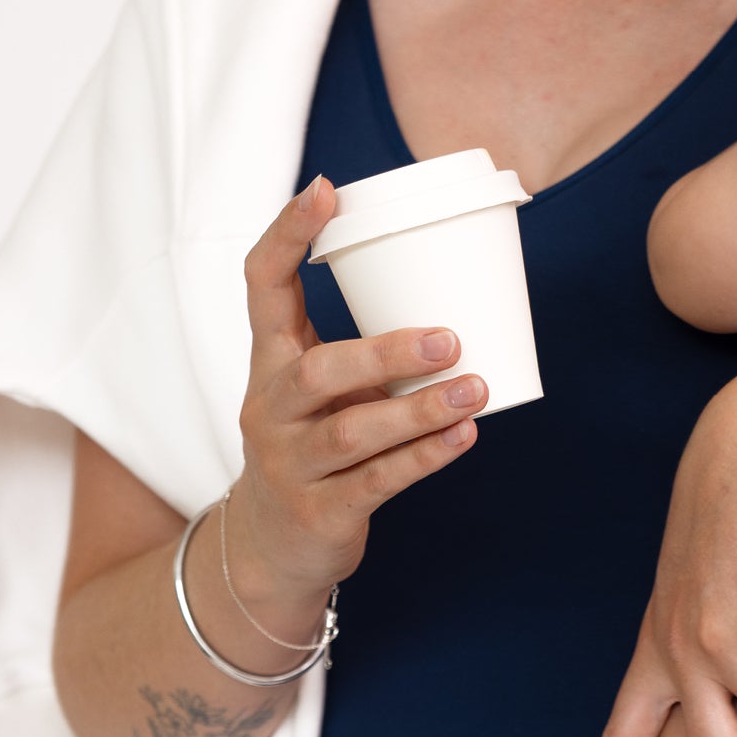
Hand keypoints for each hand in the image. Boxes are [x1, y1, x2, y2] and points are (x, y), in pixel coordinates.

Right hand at [226, 174, 486, 611]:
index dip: (288, 234)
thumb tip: (463, 302)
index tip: (326, 190)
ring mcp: (290, 464)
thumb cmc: (313, 445)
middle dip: (384, 353)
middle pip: (317, 372)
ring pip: (354, 433)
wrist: (271, 547)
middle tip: (449, 338)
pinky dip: (426, 457)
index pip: (261, 284)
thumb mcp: (318, 391)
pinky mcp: (320, 512)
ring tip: (475, 389)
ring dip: (421, 410)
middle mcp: (271, 408)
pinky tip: (464, 437)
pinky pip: (378, 482)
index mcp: (269, 361)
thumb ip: (367, 351)